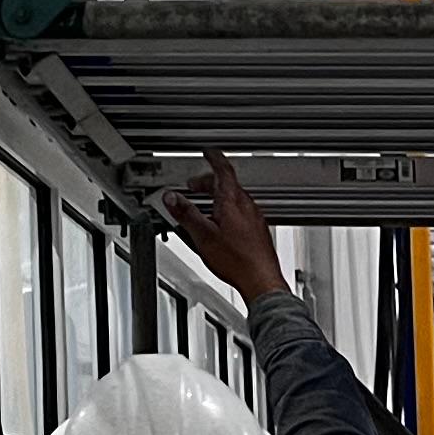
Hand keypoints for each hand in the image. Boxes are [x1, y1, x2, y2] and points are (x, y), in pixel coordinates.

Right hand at [165, 150, 288, 302]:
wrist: (261, 281)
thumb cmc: (238, 261)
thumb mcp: (203, 236)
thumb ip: (186, 214)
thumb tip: (172, 198)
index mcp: (232, 201)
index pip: (223, 170)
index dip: (214, 158)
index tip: (208, 153)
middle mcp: (246, 206)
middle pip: (226, 184)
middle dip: (208, 183)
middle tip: (193, 186)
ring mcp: (254, 218)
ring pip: (234, 199)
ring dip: (217, 197)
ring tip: (202, 208)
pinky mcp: (257, 231)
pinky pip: (241, 212)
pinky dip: (227, 211)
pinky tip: (219, 227)